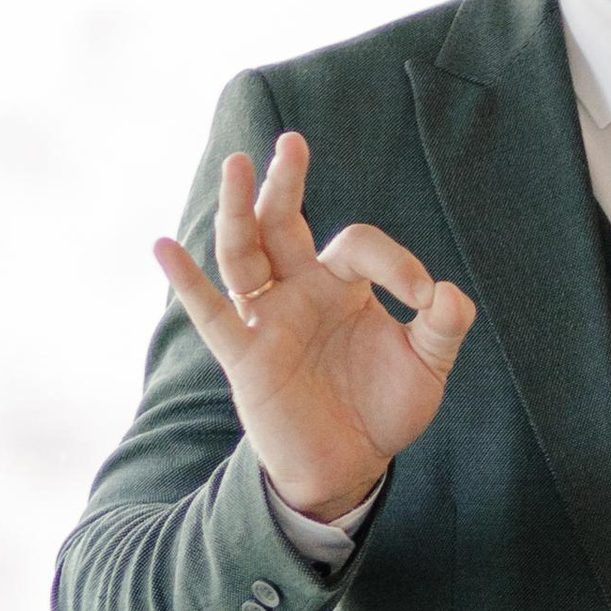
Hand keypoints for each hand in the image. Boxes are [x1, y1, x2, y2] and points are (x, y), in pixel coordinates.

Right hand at [154, 132, 476, 523]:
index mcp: (341, 284)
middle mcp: (299, 291)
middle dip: (285, 184)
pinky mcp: (246, 357)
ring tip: (237, 164)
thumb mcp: (426, 368)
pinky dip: (187, 282)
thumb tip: (446, 292)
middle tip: (292, 143)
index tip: (424, 299)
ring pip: (245, 254)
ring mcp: (269, 320)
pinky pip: (212, 315)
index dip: (396, 263)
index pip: (358, 245)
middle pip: (282, 224)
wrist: (349, 467)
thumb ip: (443, 327)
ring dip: (239, 211)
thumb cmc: (381, 409)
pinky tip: (164, 248)